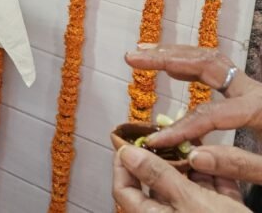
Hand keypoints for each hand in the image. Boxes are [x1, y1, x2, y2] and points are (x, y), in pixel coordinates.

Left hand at [113, 145, 243, 210]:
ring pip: (187, 188)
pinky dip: (213, 178)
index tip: (126, 142)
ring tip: (191, 143)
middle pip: (157, 185)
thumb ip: (158, 175)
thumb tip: (127, 153)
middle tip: (165, 137)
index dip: (121, 165)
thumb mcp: (189, 200)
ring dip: (190, 166)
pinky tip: (216, 160)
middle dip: (162, 160)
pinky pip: (212, 195)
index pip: (124, 190)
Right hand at [124, 44, 261, 147]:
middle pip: (207, 64)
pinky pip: (216, 67)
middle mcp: (253, 90)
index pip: (210, 114)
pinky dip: (189, 62)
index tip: (154, 139)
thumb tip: (193, 156)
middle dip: (166, 59)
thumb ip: (237, 165)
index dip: (181, 127)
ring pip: (210, 59)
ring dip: (174, 54)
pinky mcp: (249, 92)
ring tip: (142, 53)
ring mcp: (250, 87)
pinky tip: (172, 68)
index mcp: (259, 109)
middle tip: (132, 58)